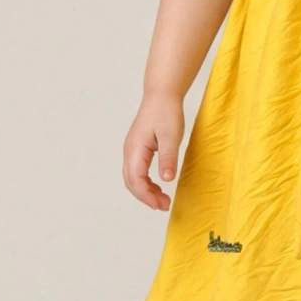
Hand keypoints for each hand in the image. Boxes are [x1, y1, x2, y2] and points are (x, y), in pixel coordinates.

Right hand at [123, 92, 184, 209]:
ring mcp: (132, 149)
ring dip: (146, 191)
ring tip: (163, 199)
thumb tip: (167, 180)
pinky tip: (159, 185)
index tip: (160, 205)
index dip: (146, 195)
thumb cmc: (166, 112)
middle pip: (131, 182)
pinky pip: (137, 170)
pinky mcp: (138, 148)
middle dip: (146, 197)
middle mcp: (129, 151)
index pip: (135, 179)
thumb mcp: (171, 136)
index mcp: (135, 149)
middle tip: (164, 206)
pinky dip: (146, 182)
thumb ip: (168, 158)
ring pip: (133, 177)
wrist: (162, 95)